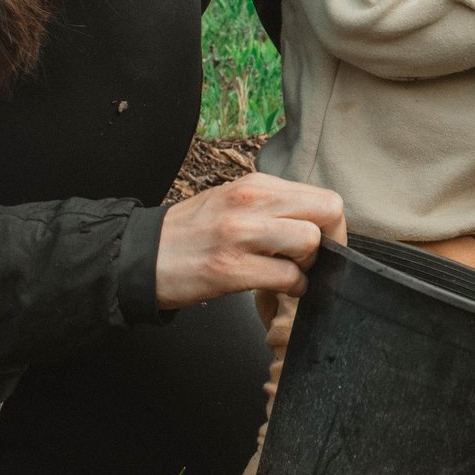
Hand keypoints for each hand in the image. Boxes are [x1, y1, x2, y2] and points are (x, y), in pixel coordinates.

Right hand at [153, 173, 345, 308]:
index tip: (325, 244)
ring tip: (292, 274)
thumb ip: (273, 206)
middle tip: (315, 262)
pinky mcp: (230, 268)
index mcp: (256, 185)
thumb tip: (316, 224)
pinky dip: (292, 289)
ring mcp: (239, 234)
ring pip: (310, 243)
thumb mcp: (234, 201)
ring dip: (309, 266)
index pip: (323, 197)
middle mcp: (250, 202)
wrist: (141, 255)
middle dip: (331, 243)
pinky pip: (286, 277)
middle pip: (327, 213)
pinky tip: (278, 289)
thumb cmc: (191, 232)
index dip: (333, 227)